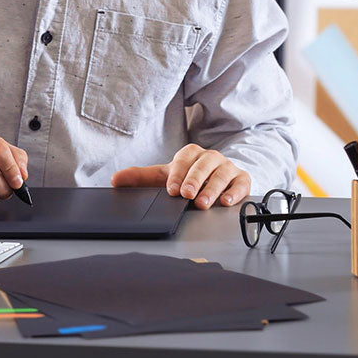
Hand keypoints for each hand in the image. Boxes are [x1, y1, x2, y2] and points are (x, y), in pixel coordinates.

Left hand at [110, 144, 250, 209]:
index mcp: (192, 154)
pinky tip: (227, 202)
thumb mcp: (165, 177)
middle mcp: (211, 158)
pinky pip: (241, 183)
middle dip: (195, 180)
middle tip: (187, 195)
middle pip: (205, 164)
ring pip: (222, 174)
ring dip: (213, 189)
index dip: (179, 172)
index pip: (186, 158)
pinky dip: (235, 192)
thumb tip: (115, 179)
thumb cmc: (188, 178)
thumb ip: (141, 178)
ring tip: (203, 203)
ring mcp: (228, 168)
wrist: (215, 179)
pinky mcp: (242, 180)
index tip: (171, 189)